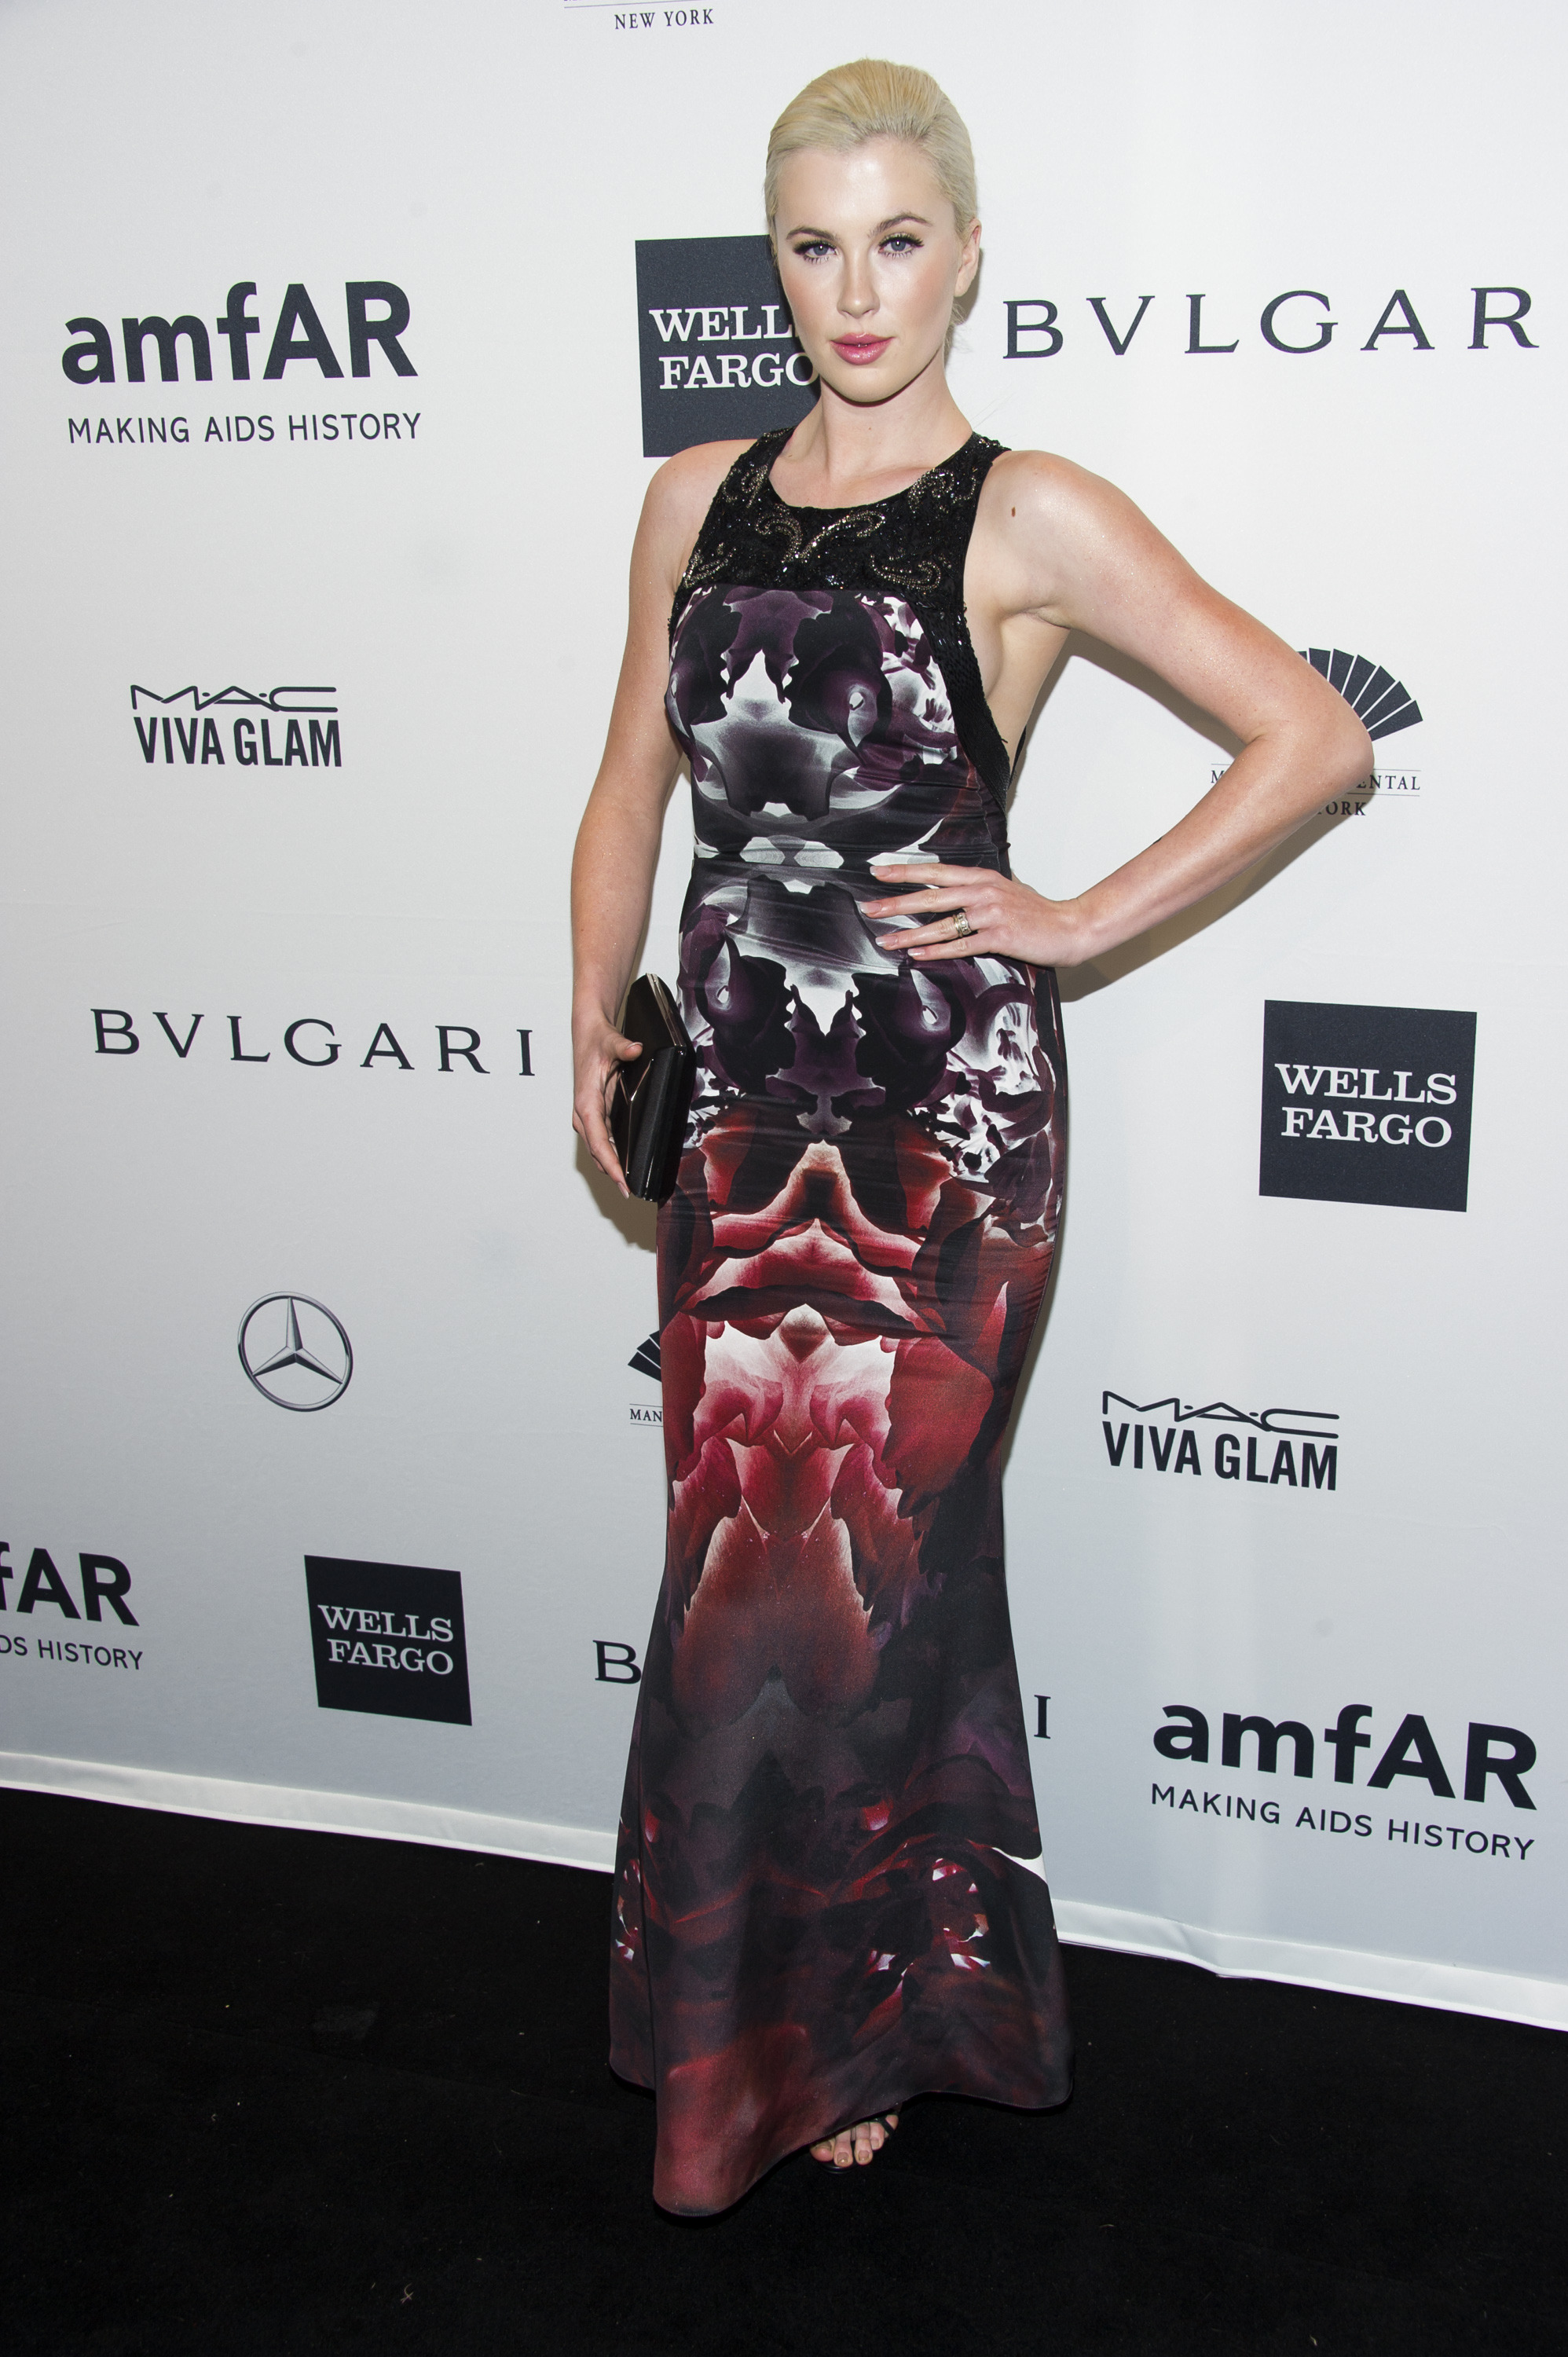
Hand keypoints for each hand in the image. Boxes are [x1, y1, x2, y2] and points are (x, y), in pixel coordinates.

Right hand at [572, 1016, 641, 1197]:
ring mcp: (588, 1116)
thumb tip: (634, 1049)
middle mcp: (584, 1113)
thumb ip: (623, 1047)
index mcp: (586, 1102)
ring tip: (628, 1185)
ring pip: (599, 1149)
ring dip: (611, 1167)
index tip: (621, 1181)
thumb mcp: (611, 1041)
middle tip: (630, 1192)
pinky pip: (603, 1140)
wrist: (588, 1033)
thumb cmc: (596, 1040)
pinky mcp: (595, 1114)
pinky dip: (612, 1155)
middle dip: (612, 1173)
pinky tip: (625, 1164)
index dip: (610, 1164)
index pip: (598, 1141)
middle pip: (598, 1151)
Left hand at [861, 860, 1089, 965]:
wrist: (1070, 927)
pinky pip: (960, 945)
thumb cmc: (1037, 912)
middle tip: (869, 907)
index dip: (904, 871)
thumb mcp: (1005, 891)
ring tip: (885, 939)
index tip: (877, 871)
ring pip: (941, 924)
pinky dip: (936, 951)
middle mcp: (983, 892)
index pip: (935, 871)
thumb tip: (952, 892)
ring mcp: (991, 914)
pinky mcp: (999, 937)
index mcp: (982, 877)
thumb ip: (978, 890)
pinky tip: (916, 954)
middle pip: (930, 896)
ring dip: (909, 933)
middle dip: (896, 902)